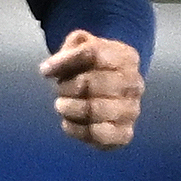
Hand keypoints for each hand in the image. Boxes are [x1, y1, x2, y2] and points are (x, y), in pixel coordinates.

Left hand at [41, 31, 141, 150]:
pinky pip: (97, 134)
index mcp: (126, 57)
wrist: (109, 93)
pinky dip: (75, 129)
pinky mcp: (124, 134)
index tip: (45, 71)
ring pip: (93, 110)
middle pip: (91, 84)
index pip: (92, 53)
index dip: (64, 62)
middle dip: (66, 87)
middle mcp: (134, 84)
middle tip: (59, 89)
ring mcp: (132, 111)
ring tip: (62, 105)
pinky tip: (68, 122)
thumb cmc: (91, 68)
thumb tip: (48, 70)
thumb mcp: (81, 46)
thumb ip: (68, 50)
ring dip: (69, 108)